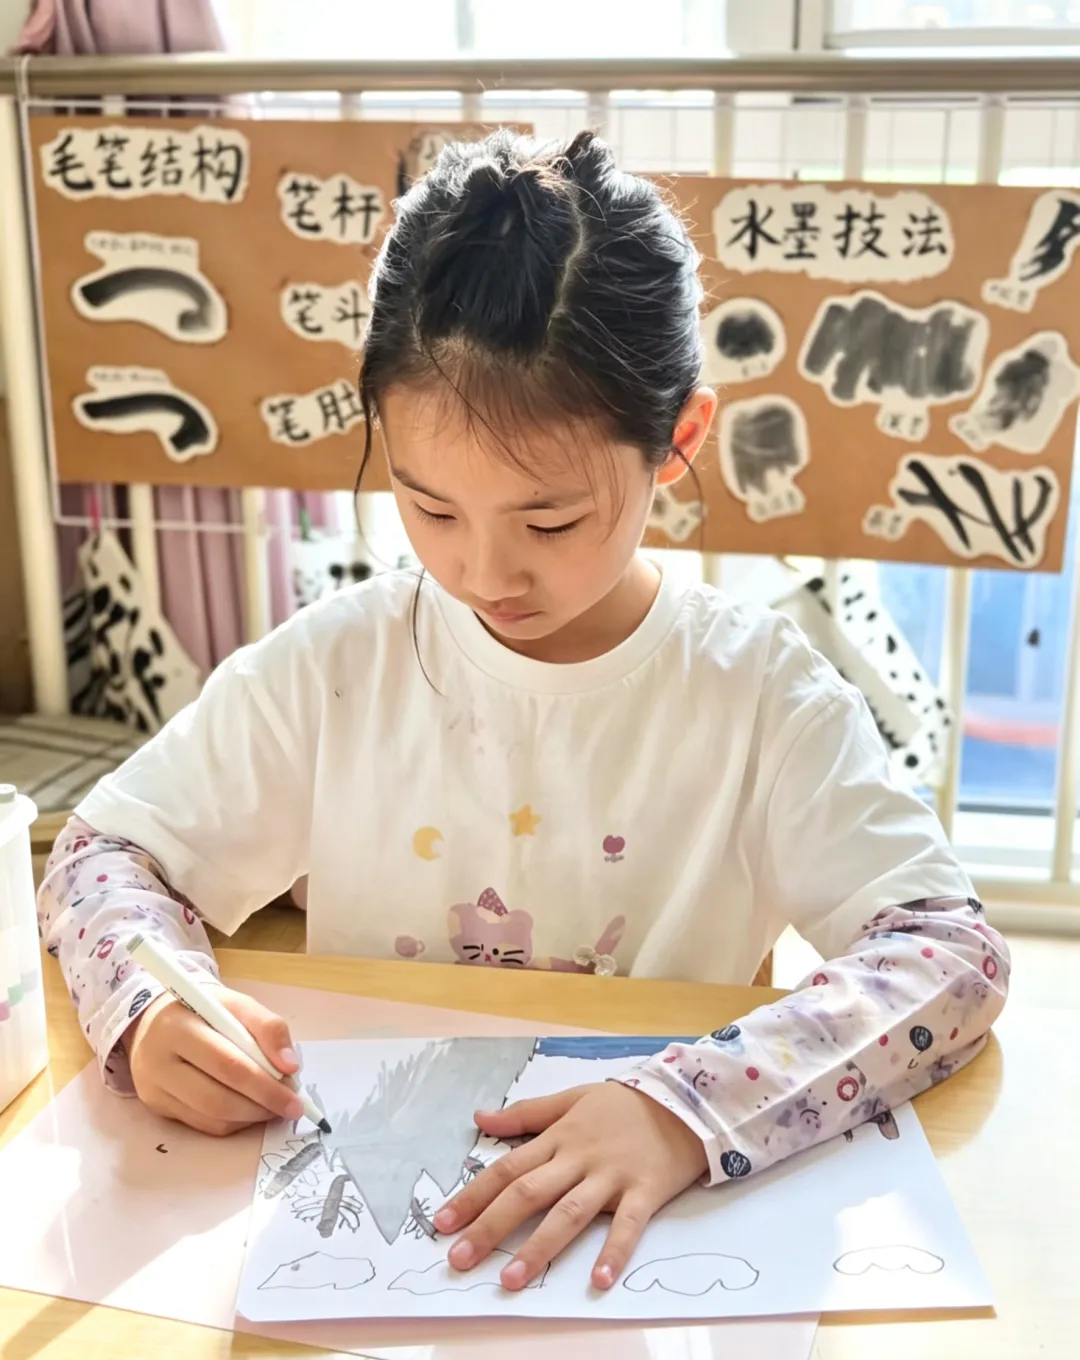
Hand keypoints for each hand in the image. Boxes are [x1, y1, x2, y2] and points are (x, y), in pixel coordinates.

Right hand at [127, 987, 302, 1136]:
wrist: (157, 1020)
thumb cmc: (204, 1011)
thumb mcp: (236, 1004)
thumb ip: (268, 1027)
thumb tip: (289, 1066)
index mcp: (178, 1027)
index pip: (227, 1063)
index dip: (265, 1083)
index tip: (295, 1092)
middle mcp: (159, 1061)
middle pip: (217, 1097)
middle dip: (262, 1104)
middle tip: (290, 1106)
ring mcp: (154, 1088)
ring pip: (211, 1116)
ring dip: (250, 1116)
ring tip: (273, 1106)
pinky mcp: (157, 1106)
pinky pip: (202, 1124)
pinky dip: (234, 1121)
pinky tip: (249, 1109)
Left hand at [434, 1082, 708, 1290]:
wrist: (684, 1099)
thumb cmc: (623, 1104)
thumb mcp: (572, 1099)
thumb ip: (526, 1114)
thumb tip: (480, 1118)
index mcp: (559, 1138)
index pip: (507, 1169)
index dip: (473, 1196)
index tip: (442, 1223)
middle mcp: (579, 1159)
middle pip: (528, 1194)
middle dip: (491, 1228)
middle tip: (459, 1260)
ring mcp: (612, 1177)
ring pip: (569, 1213)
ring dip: (540, 1248)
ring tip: (512, 1280)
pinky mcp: (645, 1192)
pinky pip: (628, 1225)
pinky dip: (614, 1251)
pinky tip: (599, 1280)